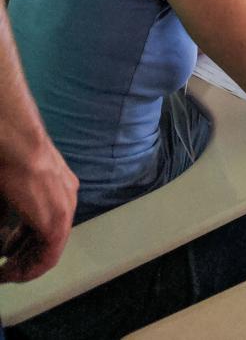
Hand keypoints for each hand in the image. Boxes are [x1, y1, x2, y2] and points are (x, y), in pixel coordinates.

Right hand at [0, 138, 77, 282]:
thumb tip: (4, 224)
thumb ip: (9, 212)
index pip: (44, 221)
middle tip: (6, 269)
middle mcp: (67, 198)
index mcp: (58, 186)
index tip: (8, 254)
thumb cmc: (9, 158)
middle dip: (24, 256)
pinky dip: (30, 269)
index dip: (25, 242)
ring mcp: (64, 209)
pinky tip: (10, 274)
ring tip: (6, 274)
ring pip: (49, 249)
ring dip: (26, 265)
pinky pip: (48, 256)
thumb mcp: (8, 191)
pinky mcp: (56, 221)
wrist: (17, 144)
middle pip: (48, 236)